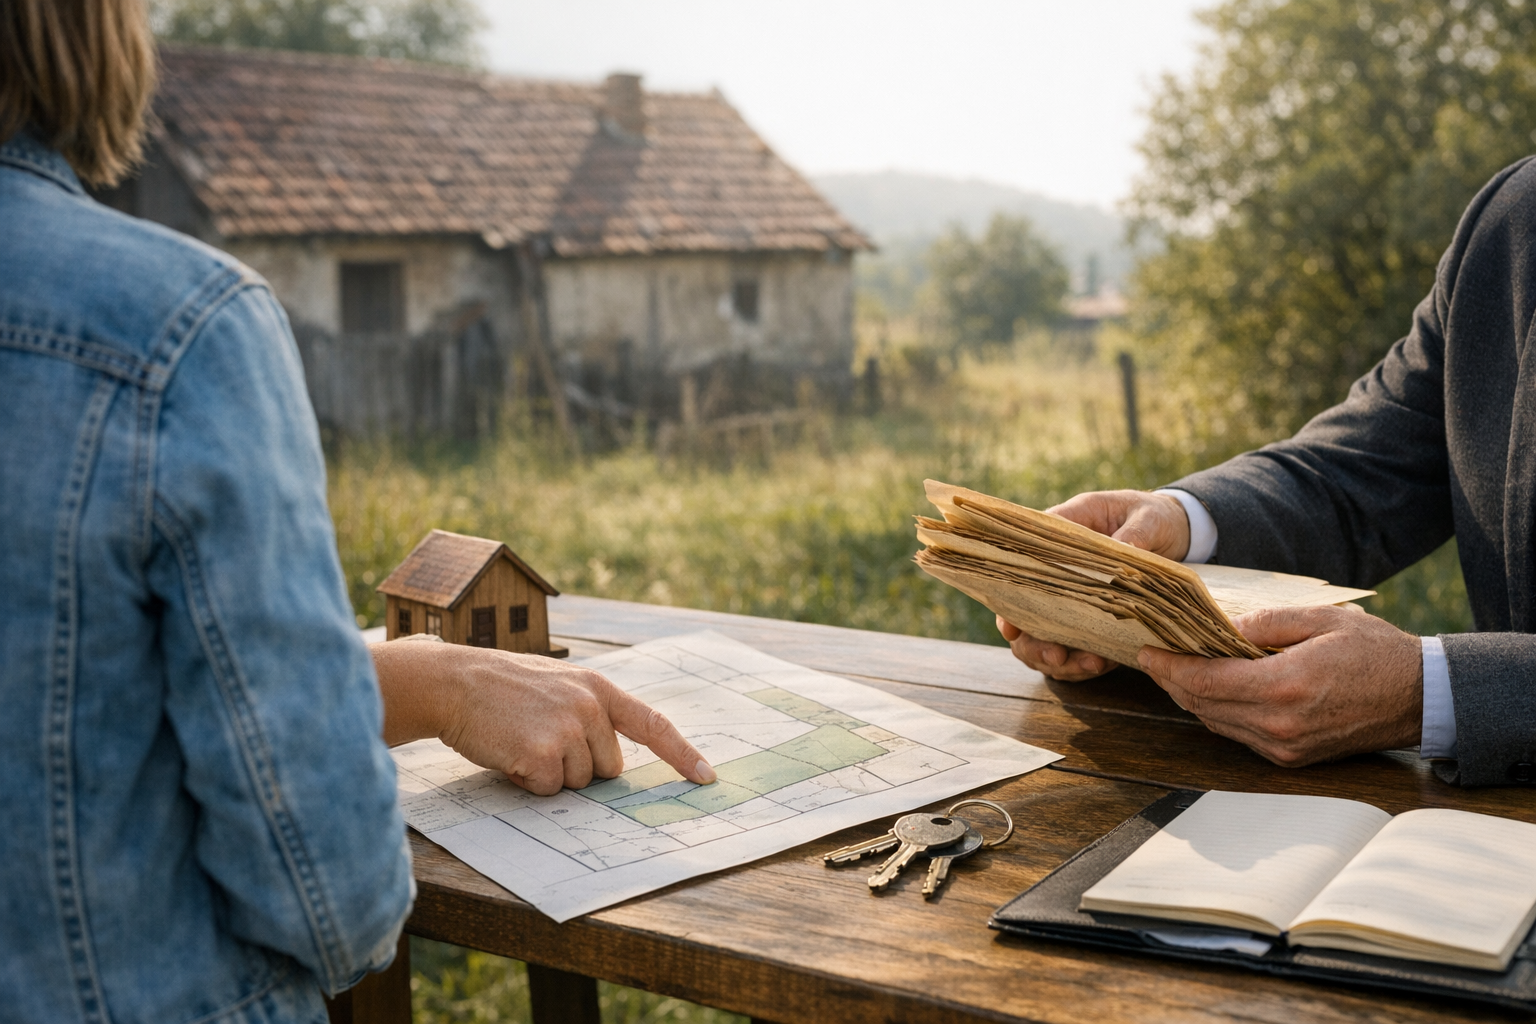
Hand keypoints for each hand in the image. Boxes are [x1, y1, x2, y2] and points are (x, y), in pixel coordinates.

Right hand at [374, 639, 715, 794]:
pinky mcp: (542, 754)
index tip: (706, 777)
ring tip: (519, 740)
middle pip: (608, 768)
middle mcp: (590, 706)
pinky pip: (548, 790)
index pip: (652, 724)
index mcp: (597, 687)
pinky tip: (509, 752)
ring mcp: (568, 729)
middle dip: (577, 766)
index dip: (681, 753)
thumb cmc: (501, 689)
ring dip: (549, 774)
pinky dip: (527, 782)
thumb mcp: (556, 685)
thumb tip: (609, 763)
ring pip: (578, 783)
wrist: (453, 682)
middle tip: (538, 739)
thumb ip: (588, 713)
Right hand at [998, 489, 1190, 679]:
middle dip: (1035, 644)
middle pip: (1026, 614)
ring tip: (1092, 665)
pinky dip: (1084, 663)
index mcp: (1060, 536)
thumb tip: (1124, 552)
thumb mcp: (1147, 517)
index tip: (1012, 629)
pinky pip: (1075, 647)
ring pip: (1045, 637)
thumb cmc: (1151, 515)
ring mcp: (1071, 597)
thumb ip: (1135, 535)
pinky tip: (1103, 664)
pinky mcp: (1091, 617)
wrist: (1173, 528)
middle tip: (1058, 657)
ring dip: (1062, 660)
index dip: (1011, 602)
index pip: (1022, 569)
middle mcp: (1058, 571)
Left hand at [1135, 604, 1422, 765]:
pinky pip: (1238, 734)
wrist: (1420, 698)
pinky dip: (1218, 711)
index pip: (1205, 680)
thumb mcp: (1321, 619)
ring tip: (1176, 669)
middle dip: (1171, 681)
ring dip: (1191, 697)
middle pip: (1202, 705)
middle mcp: (1279, 725)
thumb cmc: (1375, 652)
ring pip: (1216, 722)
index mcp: (1284, 687)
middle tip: (1153, 656)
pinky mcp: (1291, 757)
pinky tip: (1212, 688)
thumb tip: (1222, 629)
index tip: (1146, 651)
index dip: (1168, 667)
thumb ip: (1265, 623)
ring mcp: (1284, 747)